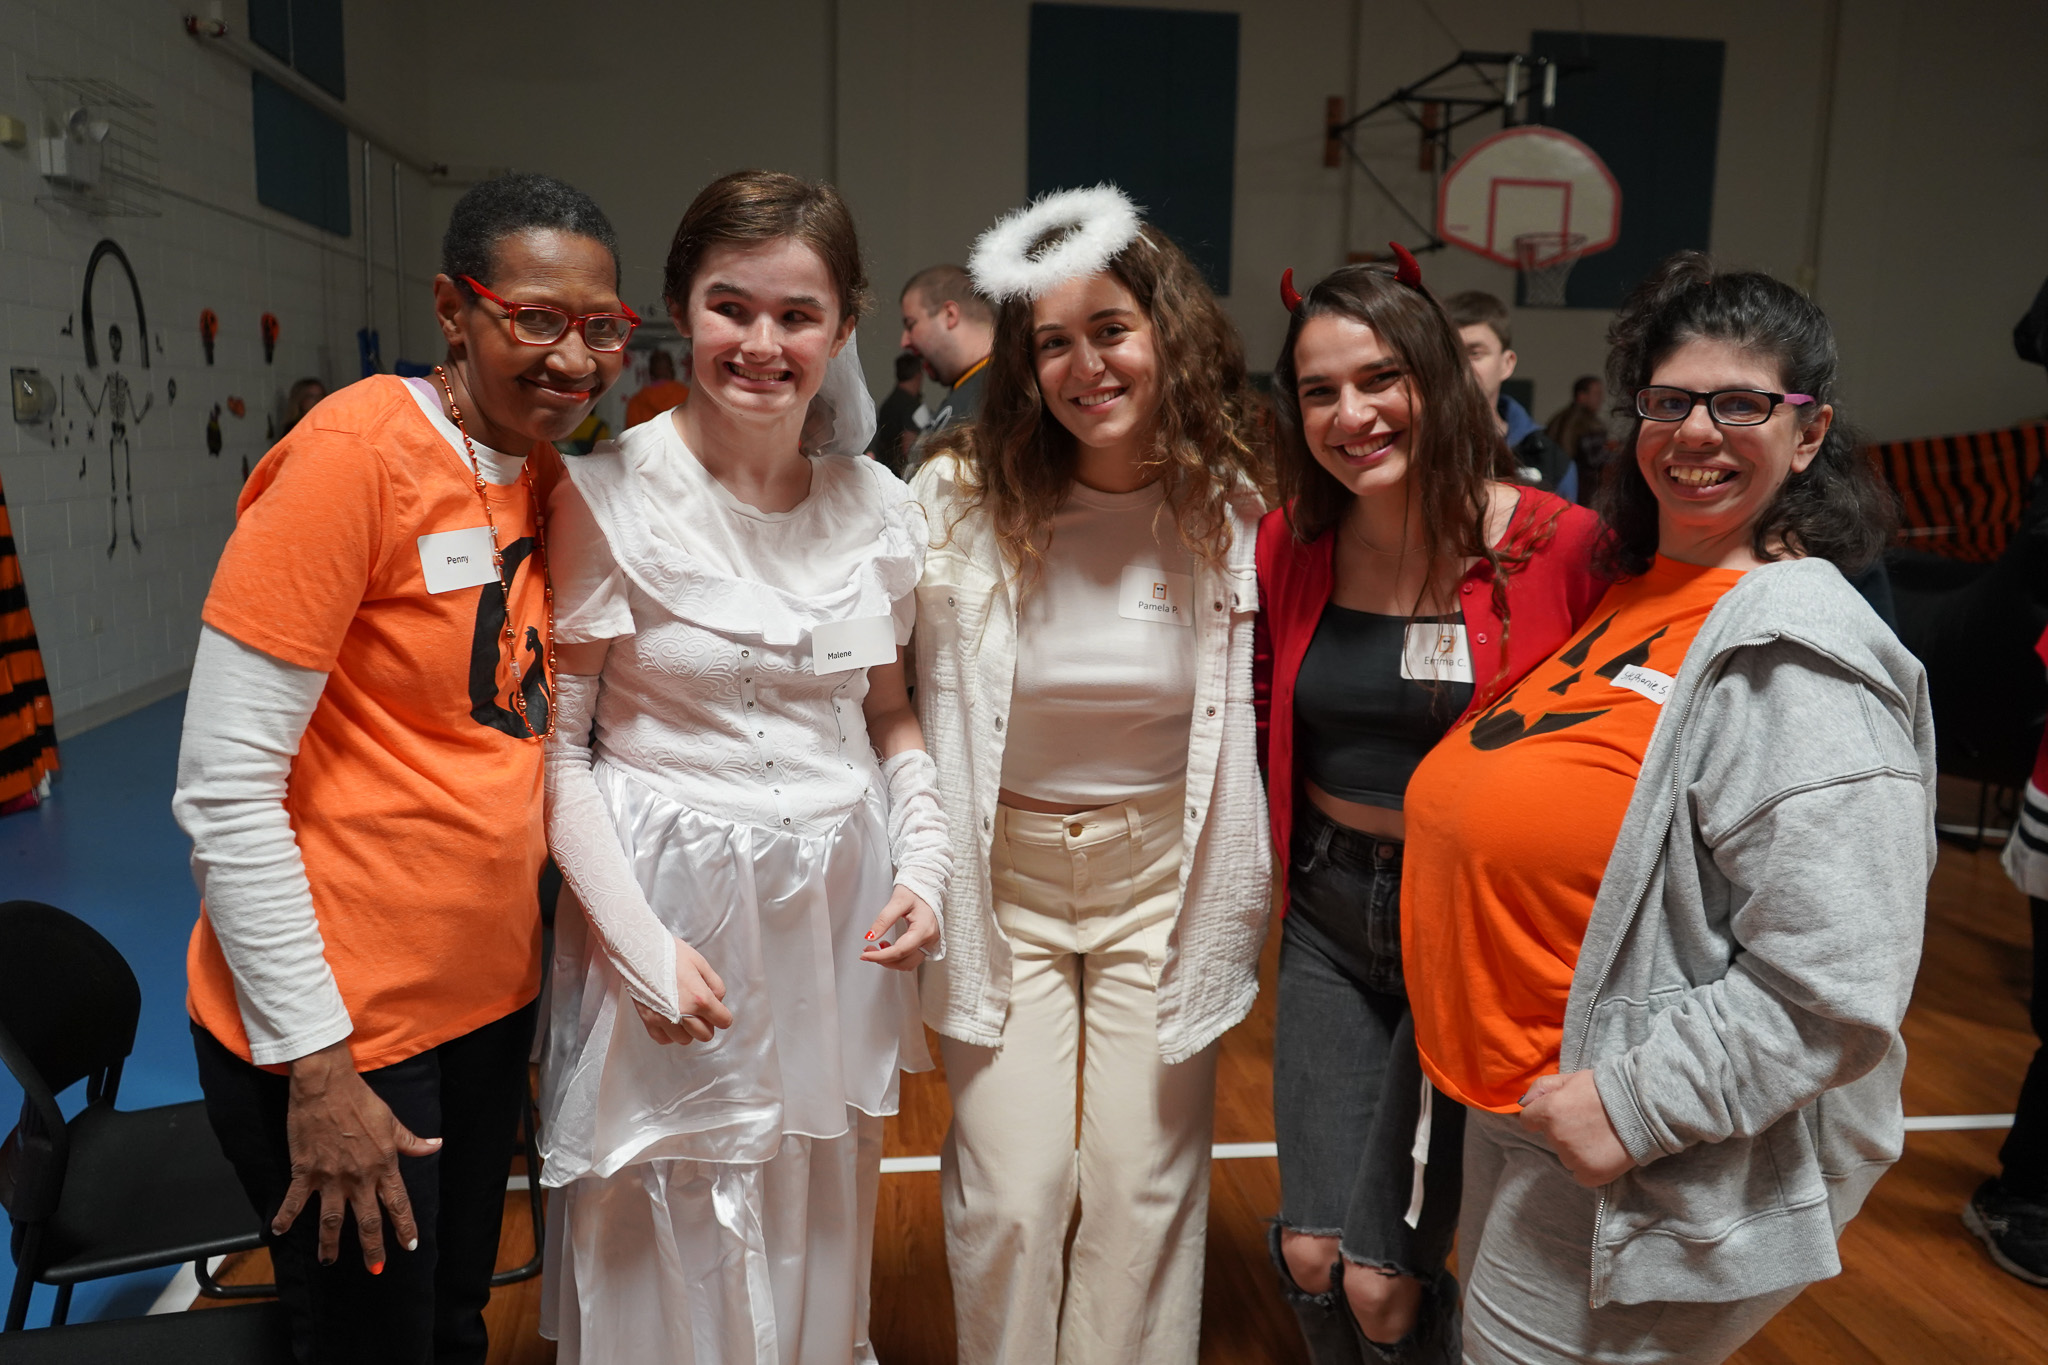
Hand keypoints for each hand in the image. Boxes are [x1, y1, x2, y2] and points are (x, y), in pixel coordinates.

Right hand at [276, 1040, 441, 1271]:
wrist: (327, 1086)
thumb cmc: (360, 1100)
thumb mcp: (391, 1120)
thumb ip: (411, 1141)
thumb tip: (435, 1146)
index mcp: (383, 1164)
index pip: (398, 1203)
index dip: (405, 1227)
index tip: (409, 1246)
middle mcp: (359, 1176)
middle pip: (367, 1220)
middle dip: (372, 1248)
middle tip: (375, 1269)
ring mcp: (331, 1176)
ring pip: (332, 1219)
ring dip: (330, 1243)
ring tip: (329, 1260)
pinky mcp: (305, 1171)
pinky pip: (295, 1201)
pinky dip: (287, 1217)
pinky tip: (279, 1232)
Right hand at [631, 939, 732, 1045]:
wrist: (641, 950)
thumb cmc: (671, 953)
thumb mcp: (701, 963)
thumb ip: (715, 985)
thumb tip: (718, 1001)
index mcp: (700, 998)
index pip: (722, 1020)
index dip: (723, 1016)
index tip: (719, 1013)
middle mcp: (683, 1013)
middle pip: (705, 1035)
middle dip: (707, 1024)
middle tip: (701, 1012)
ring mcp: (664, 1019)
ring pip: (685, 1040)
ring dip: (688, 1030)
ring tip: (684, 1015)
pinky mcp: (648, 1020)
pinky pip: (663, 1039)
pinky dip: (669, 1034)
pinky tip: (670, 1020)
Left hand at [860, 886, 936, 970]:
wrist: (928, 885)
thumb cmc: (916, 890)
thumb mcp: (898, 901)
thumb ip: (884, 920)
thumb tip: (870, 937)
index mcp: (924, 928)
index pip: (900, 950)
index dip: (881, 956)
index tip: (865, 955)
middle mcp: (930, 939)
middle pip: (905, 961)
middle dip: (884, 960)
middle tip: (867, 951)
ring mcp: (930, 942)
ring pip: (909, 963)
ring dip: (891, 961)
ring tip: (877, 948)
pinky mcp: (927, 943)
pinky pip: (912, 958)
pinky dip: (898, 957)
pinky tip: (888, 947)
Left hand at [1518, 1071, 1634, 1187]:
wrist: (1644, 1108)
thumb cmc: (1607, 1089)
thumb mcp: (1571, 1078)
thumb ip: (1543, 1088)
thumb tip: (1523, 1102)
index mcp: (1549, 1112)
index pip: (1528, 1121)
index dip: (1543, 1116)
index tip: (1559, 1115)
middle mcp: (1557, 1137)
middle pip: (1551, 1138)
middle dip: (1564, 1130)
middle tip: (1588, 1120)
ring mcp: (1573, 1158)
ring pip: (1566, 1156)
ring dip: (1576, 1149)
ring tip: (1600, 1135)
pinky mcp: (1590, 1175)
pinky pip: (1579, 1174)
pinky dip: (1588, 1166)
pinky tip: (1603, 1151)